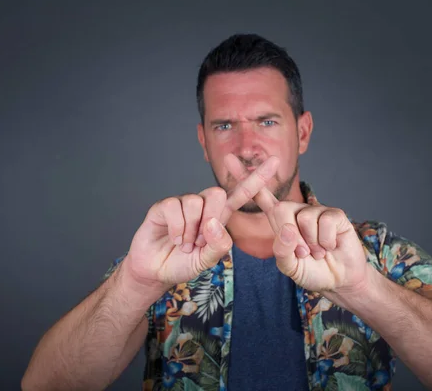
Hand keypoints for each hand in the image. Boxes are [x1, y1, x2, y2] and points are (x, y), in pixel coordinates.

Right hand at [124, 156, 279, 291]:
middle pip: (217, 194)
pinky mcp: (164, 206)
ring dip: (191, 230)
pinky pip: (175, 206)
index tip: (276, 161)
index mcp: (219, 217)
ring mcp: (183, 204)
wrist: (155, 271)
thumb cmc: (184, 264)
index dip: (257, 178)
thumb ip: (217, 245)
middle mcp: (203, 205)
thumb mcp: (207, 261)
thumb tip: (213, 222)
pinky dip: (177, 228)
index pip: (241, 194)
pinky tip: (174, 239)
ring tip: (185, 245)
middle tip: (200, 242)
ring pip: (195, 202)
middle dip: (211, 219)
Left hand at [225, 154, 368, 293]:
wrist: (339, 279)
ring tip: (318, 251)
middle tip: (303, 254)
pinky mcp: (334, 214)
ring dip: (311, 244)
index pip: (260, 197)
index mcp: (279, 221)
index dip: (246, 178)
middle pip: (281, 211)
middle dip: (292, 239)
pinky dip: (326, 242)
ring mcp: (315, 210)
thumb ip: (283, 252)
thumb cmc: (311, 271)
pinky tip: (331, 246)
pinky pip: (324, 223)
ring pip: (304, 219)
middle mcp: (295, 210)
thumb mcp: (289, 267)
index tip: (229, 158)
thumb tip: (289, 229)